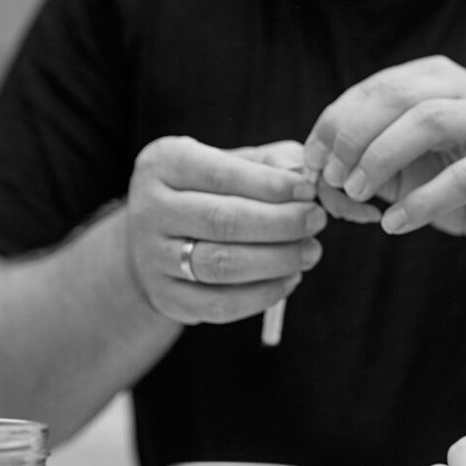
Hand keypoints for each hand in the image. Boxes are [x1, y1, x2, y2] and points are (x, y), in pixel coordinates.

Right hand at [124, 136, 325, 326]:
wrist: (160, 236)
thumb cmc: (211, 189)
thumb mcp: (234, 161)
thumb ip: (271, 162)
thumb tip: (303, 176)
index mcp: (164, 164)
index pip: (220, 174)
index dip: (270, 186)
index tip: (308, 191)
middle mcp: (149, 210)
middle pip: (221, 221)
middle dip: (280, 223)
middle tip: (317, 221)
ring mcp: (152, 258)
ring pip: (221, 265)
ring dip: (276, 260)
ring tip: (310, 251)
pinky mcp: (166, 297)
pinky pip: (220, 304)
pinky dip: (263, 294)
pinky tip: (289, 278)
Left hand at [302, 56, 465, 265]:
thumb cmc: (459, 182)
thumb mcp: (407, 165)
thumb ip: (366, 159)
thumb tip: (314, 171)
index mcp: (436, 78)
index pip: (374, 88)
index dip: (335, 123)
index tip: (311, 162)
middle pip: (396, 96)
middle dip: (353, 136)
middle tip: (332, 177)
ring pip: (427, 122)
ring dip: (381, 158)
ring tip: (357, 194)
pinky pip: (460, 179)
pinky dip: (420, 203)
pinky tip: (394, 224)